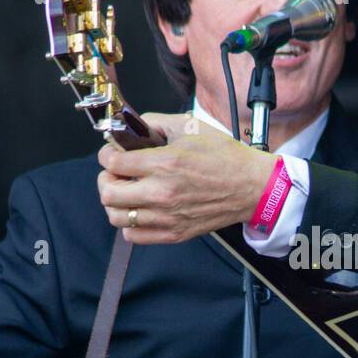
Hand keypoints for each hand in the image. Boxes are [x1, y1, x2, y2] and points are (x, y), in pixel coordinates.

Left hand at [96, 113, 274, 243]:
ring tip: (126, 193)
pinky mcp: (174, 233)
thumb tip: (132, 125)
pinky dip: (130, 224)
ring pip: (116, 217)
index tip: (113, 154)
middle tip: (116, 174)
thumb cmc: (226, 157)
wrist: (251, 186)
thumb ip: (156, 122)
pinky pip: (134, 235)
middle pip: (108, 193)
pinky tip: (140, 210)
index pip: (113, 163)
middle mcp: (162, 193)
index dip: (107, 155)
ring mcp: (167, 216)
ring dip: (115, 203)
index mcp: (165, 164)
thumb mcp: (190, 126)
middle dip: (106, 179)